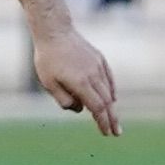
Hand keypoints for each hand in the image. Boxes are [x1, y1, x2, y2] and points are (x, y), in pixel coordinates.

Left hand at [32, 20, 119, 135]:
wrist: (55, 32)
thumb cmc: (48, 59)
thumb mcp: (49, 84)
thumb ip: (64, 100)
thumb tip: (80, 109)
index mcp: (81, 83)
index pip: (97, 108)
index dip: (102, 122)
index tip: (106, 133)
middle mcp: (93, 76)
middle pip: (106, 102)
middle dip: (112, 119)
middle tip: (116, 133)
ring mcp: (98, 67)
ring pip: (108, 91)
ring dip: (112, 107)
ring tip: (114, 120)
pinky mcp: (99, 59)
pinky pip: (108, 79)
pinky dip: (111, 91)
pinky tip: (113, 99)